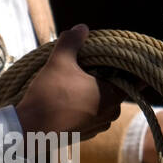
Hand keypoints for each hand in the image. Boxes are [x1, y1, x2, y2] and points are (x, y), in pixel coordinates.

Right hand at [15, 24, 123, 140]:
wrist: (29, 129)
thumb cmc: (48, 94)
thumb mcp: (59, 60)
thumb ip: (72, 41)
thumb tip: (82, 28)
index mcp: (111, 96)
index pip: (134, 80)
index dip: (132, 68)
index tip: (128, 60)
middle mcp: (110, 114)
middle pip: (116, 91)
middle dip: (107, 79)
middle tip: (94, 67)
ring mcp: (97, 127)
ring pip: (103, 105)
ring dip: (95, 94)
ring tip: (77, 83)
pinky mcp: (85, 135)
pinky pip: (91, 117)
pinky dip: (85, 108)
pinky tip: (69, 99)